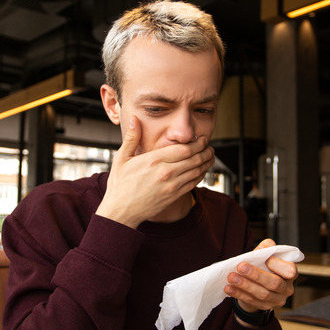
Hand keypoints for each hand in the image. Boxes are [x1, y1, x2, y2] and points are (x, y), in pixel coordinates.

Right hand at [95, 115, 214, 228]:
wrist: (121, 211)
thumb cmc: (119, 185)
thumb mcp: (121, 158)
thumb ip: (131, 138)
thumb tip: (134, 119)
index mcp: (154, 160)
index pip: (184, 149)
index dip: (197, 143)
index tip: (202, 138)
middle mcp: (165, 172)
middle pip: (194, 159)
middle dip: (205, 151)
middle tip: (209, 146)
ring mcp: (171, 186)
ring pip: (196, 171)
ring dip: (206, 163)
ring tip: (210, 156)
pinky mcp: (173, 196)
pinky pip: (193, 184)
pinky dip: (201, 175)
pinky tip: (202, 170)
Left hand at [224, 238, 297, 313]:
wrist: (259, 284)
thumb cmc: (265, 265)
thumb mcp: (267, 253)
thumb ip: (267, 247)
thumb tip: (261, 250)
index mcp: (291, 273)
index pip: (289, 270)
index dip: (277, 265)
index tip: (264, 258)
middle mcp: (287, 288)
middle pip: (274, 283)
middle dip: (256, 275)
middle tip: (240, 267)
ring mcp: (277, 299)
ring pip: (262, 294)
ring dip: (245, 285)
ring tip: (231, 277)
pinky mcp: (265, 306)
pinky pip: (251, 301)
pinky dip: (239, 294)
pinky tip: (229, 288)